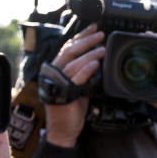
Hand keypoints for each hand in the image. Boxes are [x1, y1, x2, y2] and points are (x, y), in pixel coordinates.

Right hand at [43, 24, 104, 147]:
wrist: (64, 130)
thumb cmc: (71, 109)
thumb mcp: (78, 86)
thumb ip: (83, 73)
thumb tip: (96, 59)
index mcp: (57, 69)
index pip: (68, 47)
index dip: (80, 36)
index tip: (93, 27)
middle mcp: (54, 73)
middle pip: (69, 50)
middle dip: (86, 40)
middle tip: (100, 34)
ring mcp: (58, 82)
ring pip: (73, 61)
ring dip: (89, 53)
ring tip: (102, 48)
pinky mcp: (65, 92)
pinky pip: (76, 76)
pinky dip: (87, 68)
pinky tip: (96, 63)